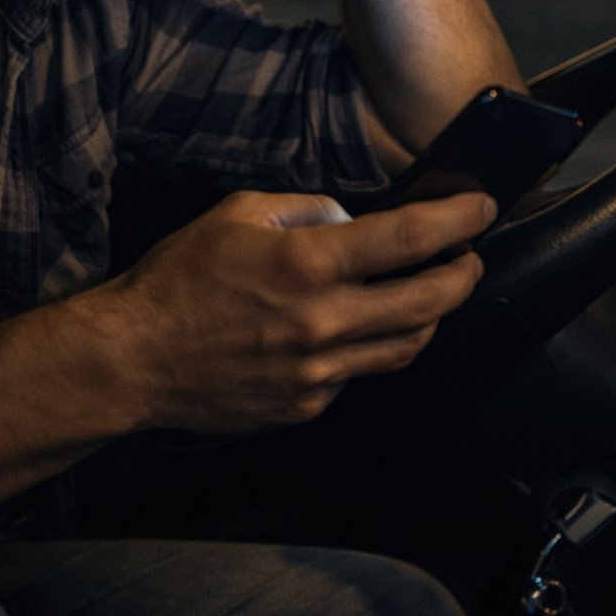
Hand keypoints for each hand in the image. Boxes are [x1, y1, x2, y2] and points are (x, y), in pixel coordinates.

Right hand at [103, 189, 493, 432]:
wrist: (133, 361)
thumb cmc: (178, 280)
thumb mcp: (239, 214)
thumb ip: (306, 210)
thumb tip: (350, 220)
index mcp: (309, 264)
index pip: (411, 240)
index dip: (459, 221)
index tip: (482, 209)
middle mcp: (324, 322)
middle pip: (430, 302)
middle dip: (464, 274)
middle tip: (470, 257)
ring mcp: (319, 372)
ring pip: (407, 346)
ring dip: (431, 317)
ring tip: (430, 293)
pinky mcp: (307, 405)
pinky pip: (357, 373)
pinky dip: (368, 347)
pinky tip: (354, 329)